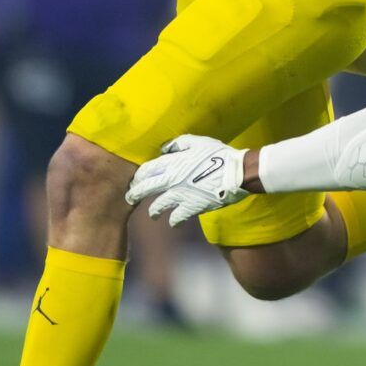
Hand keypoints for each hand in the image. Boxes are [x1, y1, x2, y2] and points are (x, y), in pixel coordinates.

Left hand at [126, 133, 248, 226]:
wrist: (235, 173)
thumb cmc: (218, 154)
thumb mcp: (198, 142)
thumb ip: (179, 144)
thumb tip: (165, 148)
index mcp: (173, 162)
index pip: (146, 170)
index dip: (138, 176)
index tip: (135, 180)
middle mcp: (172, 180)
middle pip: (146, 188)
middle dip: (135, 194)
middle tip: (130, 199)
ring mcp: (180, 195)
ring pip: (158, 205)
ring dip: (153, 211)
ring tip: (152, 214)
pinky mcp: (191, 207)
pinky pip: (177, 217)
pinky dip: (174, 221)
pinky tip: (173, 223)